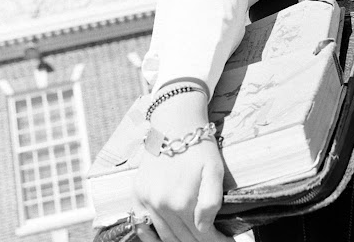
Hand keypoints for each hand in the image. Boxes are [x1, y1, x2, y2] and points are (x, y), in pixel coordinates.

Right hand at [133, 92, 232, 241]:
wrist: (175, 124)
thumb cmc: (199, 146)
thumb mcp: (215, 169)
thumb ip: (211, 201)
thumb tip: (204, 227)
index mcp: (182, 201)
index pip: (201, 235)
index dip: (216, 241)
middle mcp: (161, 205)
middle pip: (183, 239)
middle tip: (215, 241)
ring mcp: (146, 202)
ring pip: (164, 237)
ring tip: (196, 240)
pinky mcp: (137, 195)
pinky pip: (143, 226)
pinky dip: (153, 238)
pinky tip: (165, 240)